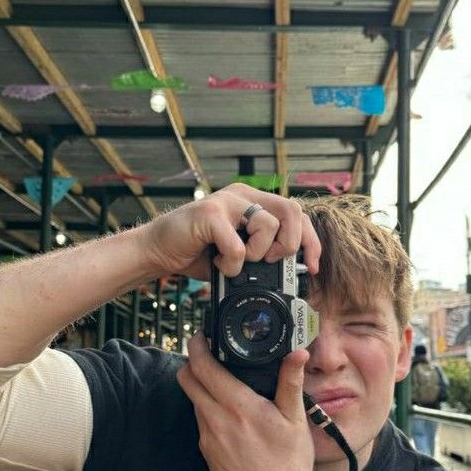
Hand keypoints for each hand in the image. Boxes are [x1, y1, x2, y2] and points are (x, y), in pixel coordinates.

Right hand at [139, 183, 320, 280]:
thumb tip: (292, 275)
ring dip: (257, 255)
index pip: (297, 214)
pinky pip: (238, 247)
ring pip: (268, 225)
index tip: (312, 268)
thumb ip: (262, 256)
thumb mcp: (238, 255)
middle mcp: (243, 195)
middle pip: (292, 211)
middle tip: (270, 262)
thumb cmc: (198, 253)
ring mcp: (227, 201)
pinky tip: (217, 264)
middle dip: (290, 245)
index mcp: (254, 202)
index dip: (310, 242)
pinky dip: (231, 265)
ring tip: (235, 262)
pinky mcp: (210, 213)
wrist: (158, 250)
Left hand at [176, 332, 316, 470]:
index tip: (202, 336)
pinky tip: (230, 418)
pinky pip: (202, 424)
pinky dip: (210, 413)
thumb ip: (291, 382)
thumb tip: (296, 351)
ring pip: (194, 402)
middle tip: (209, 356)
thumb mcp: (296, 420)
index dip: (197, 346)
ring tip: (225, 387)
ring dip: (203, 390)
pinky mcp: (207, 455)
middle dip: (193, 363)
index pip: (202, 367)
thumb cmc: (290, 465)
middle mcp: (215, 421)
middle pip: (186, 380)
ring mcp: (208, 439)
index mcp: (237, 407)